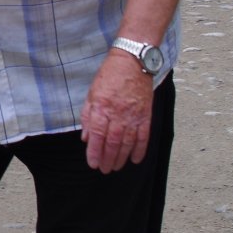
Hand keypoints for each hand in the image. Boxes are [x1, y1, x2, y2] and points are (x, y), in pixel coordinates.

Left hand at [80, 52, 153, 172]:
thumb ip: (88, 116)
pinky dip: (140, 149)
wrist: (132, 62)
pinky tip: (135, 160)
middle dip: (108, 159)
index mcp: (102, 107)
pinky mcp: (145, 114)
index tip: (93, 164)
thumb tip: (86, 138)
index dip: (95, 152)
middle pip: (112, 142)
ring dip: (121, 157)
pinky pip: (144, 136)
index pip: (97, 135)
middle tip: (105, 170)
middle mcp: (118, 113)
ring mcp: (133, 115)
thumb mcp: (92, 93)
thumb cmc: (109, 76)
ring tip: (116, 167)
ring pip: (127, 142)